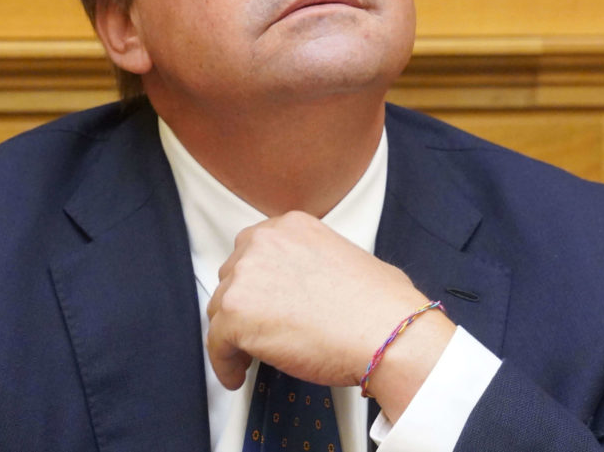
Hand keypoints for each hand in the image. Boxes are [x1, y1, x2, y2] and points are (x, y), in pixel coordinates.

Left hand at [205, 211, 455, 416]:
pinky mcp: (236, 313)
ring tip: (248, 357)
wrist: (387, 333)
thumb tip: (306, 286)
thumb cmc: (381, 305)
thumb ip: (311, 261)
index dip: (255, 283)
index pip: (253, 252)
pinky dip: (224, 363)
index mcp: (290, 226)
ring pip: (221, 310)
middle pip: (233, 278)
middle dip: (243, 306)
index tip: (259, 302)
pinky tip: (238, 376)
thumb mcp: (346, 256)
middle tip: (257, 331)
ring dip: (233, 335)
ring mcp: (246, 275)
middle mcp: (263, 242)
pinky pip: (216, 344)